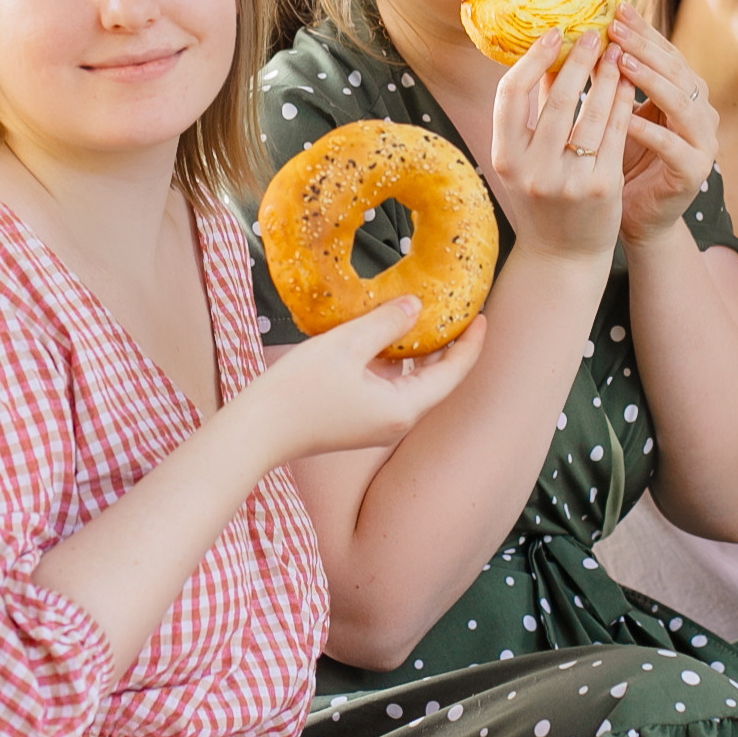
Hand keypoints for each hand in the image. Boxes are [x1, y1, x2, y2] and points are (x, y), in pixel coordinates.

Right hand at [248, 297, 484, 460]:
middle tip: (457, 312)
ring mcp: (378, 424)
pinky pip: (391, 388)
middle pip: (437, 380)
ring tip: (426, 319)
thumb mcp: (347, 345)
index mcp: (403, 409)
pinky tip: (387, 339)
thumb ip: (386, 322)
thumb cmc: (298, 392)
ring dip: (421, 354)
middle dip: (449, 346)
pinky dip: (397, 363)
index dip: (470, 344)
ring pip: (413, 384)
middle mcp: (397, 422)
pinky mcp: (359, 420)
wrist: (258, 430)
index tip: (480, 315)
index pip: (453, 374)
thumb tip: (415, 306)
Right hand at [485, 25, 634, 259]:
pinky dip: (623, 105)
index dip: (531, 60)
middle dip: (578, 60)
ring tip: (617, 53)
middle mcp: (532, 170)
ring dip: (606, 77)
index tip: (552, 34)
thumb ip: (533, 112)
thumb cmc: (542, 201)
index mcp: (504, 158)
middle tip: (593, 34)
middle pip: (556, 100)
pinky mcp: (602, 188)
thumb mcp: (524, 160)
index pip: (509, 95)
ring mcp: (568, 181)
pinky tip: (628, 84)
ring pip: (592, 114)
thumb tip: (546, 56)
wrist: (562, 257)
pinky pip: (616, 134)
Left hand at [606, 4, 721, 245]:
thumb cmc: (617, 164)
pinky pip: (673, 147)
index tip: (615, 10)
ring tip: (620, 63)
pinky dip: (651, 132)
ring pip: (682, 103)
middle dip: (644, 48)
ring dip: (650, 81)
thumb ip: (597, 84)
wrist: (635, 219)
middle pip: (676, 70)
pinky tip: (626, 120)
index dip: (642, 32)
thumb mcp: (606, 117)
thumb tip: (560, 43)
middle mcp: (699, 113)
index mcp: (682, 95)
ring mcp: (703, 143)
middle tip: (616, 28)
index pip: (665, 53)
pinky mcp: (696, 172)